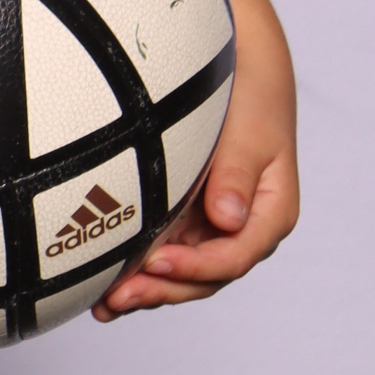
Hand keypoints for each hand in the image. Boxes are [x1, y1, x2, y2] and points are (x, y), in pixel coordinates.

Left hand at [92, 7, 297, 319]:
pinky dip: (139, 270)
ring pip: (182, 272)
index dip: (195, 267)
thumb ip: (237, 174)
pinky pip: (164, 252)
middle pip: (205, 275)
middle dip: (163, 290)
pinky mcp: (186, 216)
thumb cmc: (249, 97)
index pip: (235, 256)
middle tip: (120, 298)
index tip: (157, 263)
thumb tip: (228, 219)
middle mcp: (241, 227)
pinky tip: (106, 287)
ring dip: (146, 290)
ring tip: (105, 306)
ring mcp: (212, 225)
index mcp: (269, 212)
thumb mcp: (249, 133)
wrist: (237, 68)